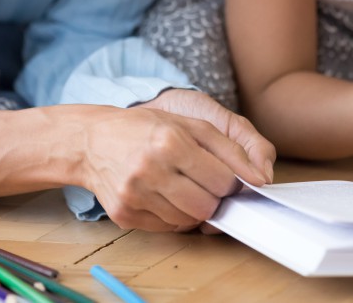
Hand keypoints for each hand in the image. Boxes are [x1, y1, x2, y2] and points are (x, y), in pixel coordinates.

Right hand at [76, 92, 274, 231]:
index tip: (224, 176)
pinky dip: (172, 215)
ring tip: (180, 185)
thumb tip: (260, 179)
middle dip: (214, 198)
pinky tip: (162, 194)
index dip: (230, 182)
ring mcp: (134, 194)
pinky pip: (166, 227)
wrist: (91, 141)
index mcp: (171, 142)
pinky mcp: (124, 214)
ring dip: (193, 207)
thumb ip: (230, 149)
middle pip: (207, 206)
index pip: (223, 180)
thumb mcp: (190, 124)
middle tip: (204, 183)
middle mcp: (151, 169)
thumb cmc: (146, 128)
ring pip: (188, 220)